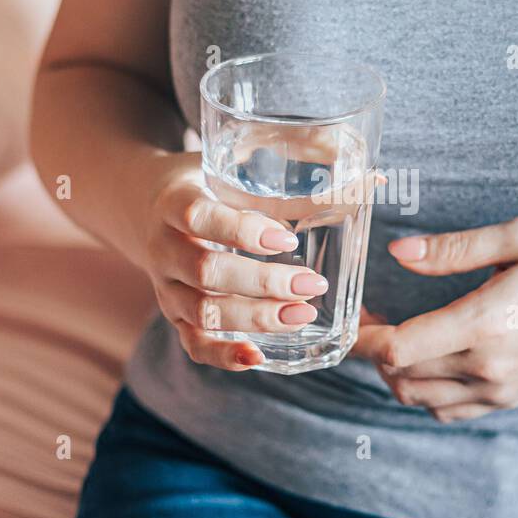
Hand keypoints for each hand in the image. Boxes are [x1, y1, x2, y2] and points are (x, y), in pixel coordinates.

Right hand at [138, 152, 328, 369]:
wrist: (145, 205)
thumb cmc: (207, 179)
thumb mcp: (235, 161)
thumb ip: (293, 163)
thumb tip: (372, 176)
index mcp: (174, 201)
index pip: (200, 218)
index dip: (242, 232)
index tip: (288, 240)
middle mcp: (164, 248)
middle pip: (206, 273)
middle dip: (262, 284)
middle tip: (313, 285)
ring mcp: (167, 287)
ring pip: (203, 313)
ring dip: (254, 319)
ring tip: (302, 315)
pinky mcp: (174, 315)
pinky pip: (193, 344)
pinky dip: (223, 355)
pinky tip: (256, 357)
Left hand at [353, 217, 517, 421]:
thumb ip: (452, 249)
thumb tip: (399, 253)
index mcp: (486, 324)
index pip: (398, 349)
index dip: (363, 337)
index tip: (353, 314)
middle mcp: (489, 367)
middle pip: (400, 377)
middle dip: (373, 350)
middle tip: (370, 315)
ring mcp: (502, 389)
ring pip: (420, 400)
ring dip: (396, 374)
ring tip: (396, 336)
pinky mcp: (513, 397)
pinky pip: (450, 411)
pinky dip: (425, 393)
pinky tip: (429, 361)